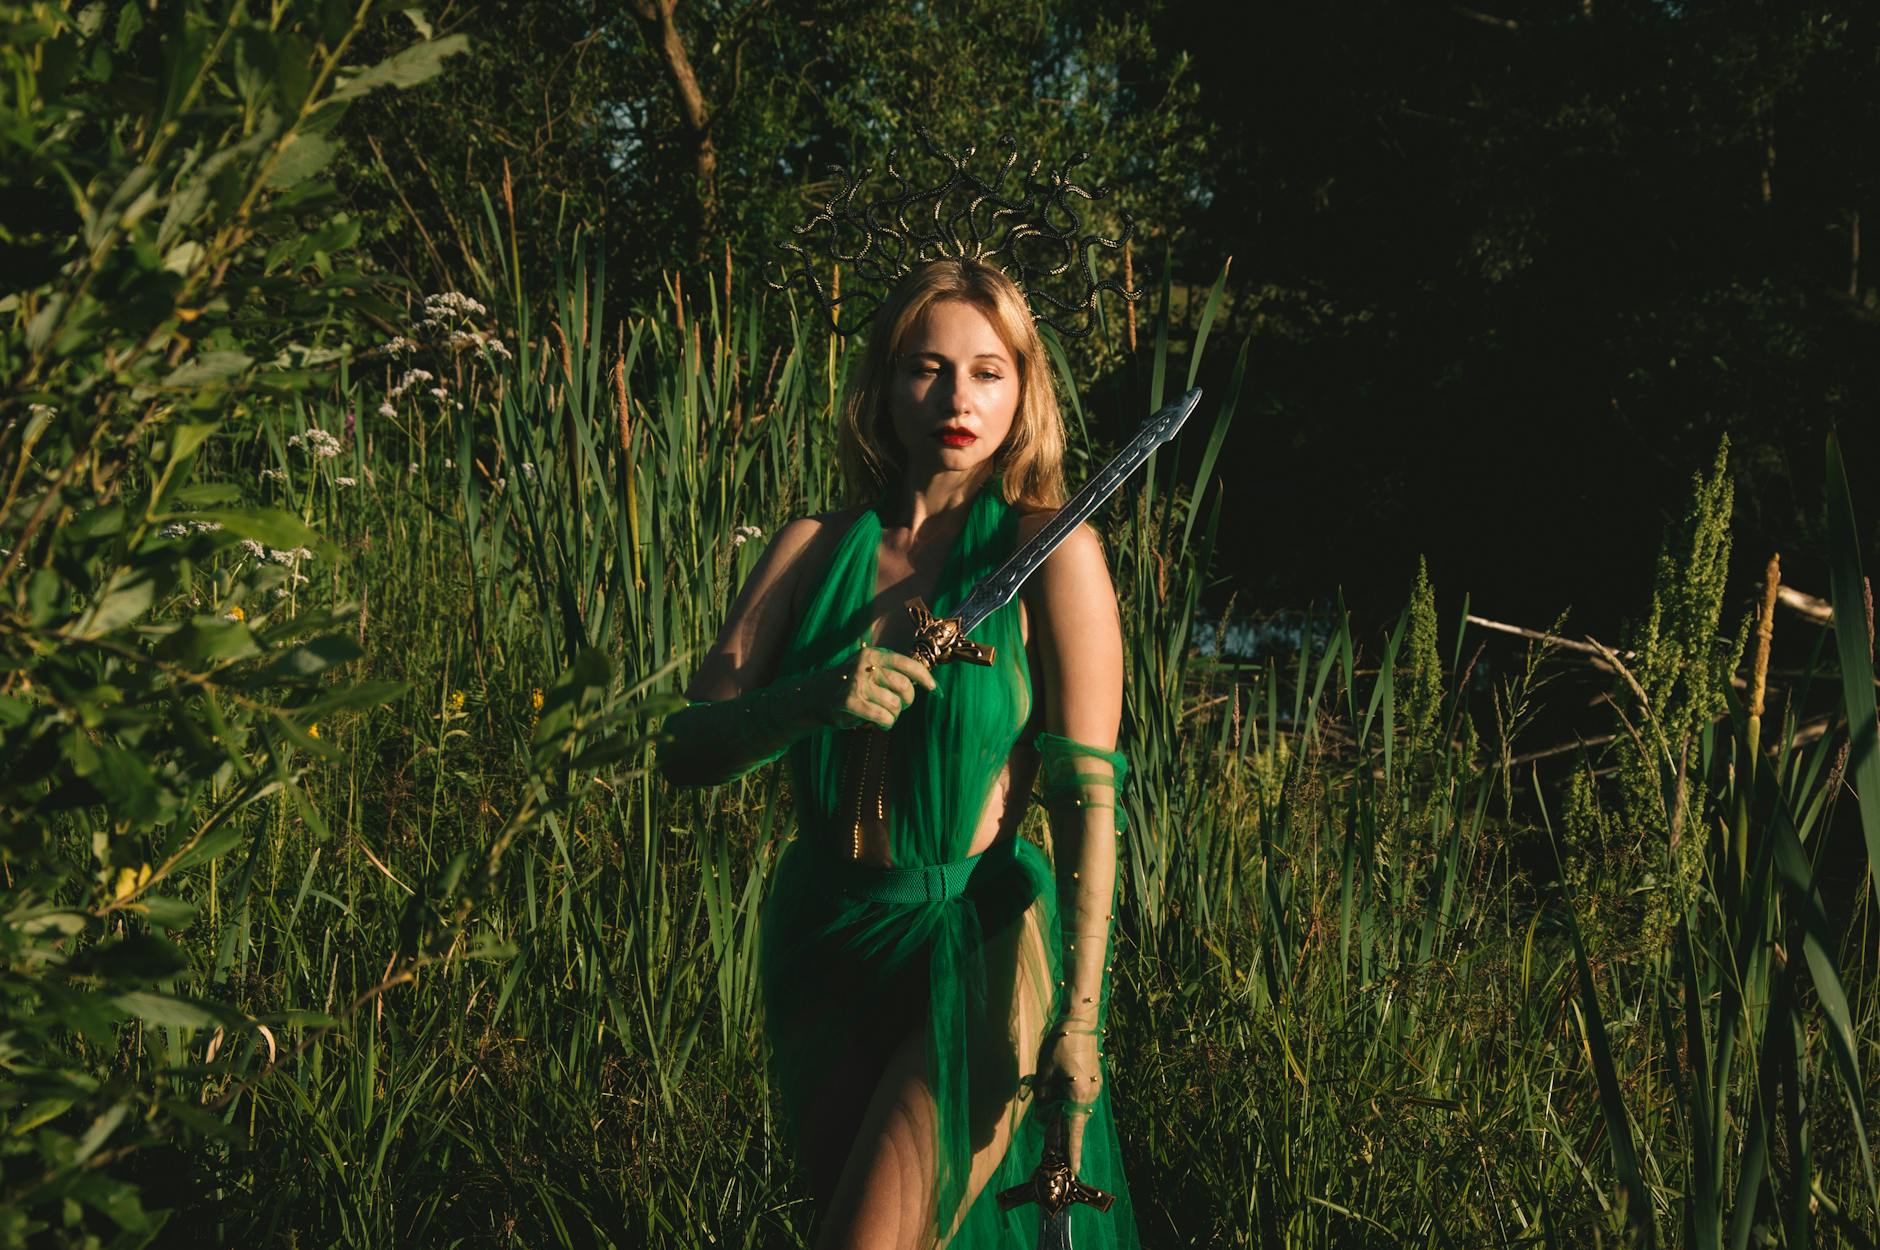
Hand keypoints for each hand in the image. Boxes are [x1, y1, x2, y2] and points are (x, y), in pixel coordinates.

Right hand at [815, 646, 935, 729]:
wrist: (812, 697)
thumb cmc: (847, 685)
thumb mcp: (866, 669)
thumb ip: (890, 671)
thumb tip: (923, 679)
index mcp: (872, 655)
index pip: (906, 663)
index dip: (924, 677)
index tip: (933, 687)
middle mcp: (865, 665)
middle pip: (904, 687)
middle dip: (907, 702)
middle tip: (898, 707)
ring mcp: (856, 683)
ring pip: (894, 705)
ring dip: (893, 716)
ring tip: (883, 716)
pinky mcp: (850, 702)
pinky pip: (883, 717)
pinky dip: (885, 724)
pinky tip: (879, 724)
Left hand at [1034, 1026, 1101, 1172]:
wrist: (1080, 1020)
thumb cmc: (1060, 1044)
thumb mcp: (1044, 1073)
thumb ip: (1043, 1099)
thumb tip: (1045, 1118)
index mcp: (1078, 1097)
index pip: (1073, 1132)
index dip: (1071, 1153)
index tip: (1074, 1171)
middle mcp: (1089, 1096)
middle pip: (1073, 1124)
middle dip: (1060, 1136)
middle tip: (1047, 1149)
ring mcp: (1093, 1088)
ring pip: (1074, 1111)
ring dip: (1061, 1118)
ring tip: (1047, 1116)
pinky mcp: (1092, 1081)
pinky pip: (1077, 1101)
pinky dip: (1066, 1106)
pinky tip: (1054, 1097)